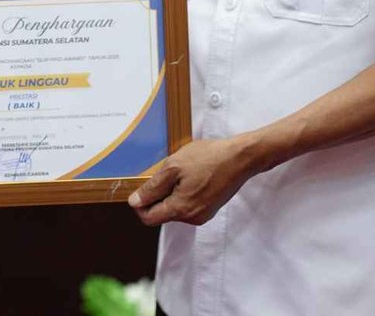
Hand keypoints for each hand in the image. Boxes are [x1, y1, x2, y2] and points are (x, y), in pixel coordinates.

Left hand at [127, 136, 258, 226]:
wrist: (239, 158)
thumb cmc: (207, 158)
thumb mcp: (172, 167)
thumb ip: (152, 188)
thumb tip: (135, 203)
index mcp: (181, 209)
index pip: (149, 218)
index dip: (140, 203)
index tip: (143, 186)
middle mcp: (192, 218)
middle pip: (161, 214)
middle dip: (157, 196)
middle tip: (166, 173)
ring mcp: (203, 214)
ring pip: (174, 209)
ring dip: (171, 193)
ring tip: (182, 173)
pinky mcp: (210, 209)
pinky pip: (187, 205)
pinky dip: (183, 193)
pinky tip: (192, 176)